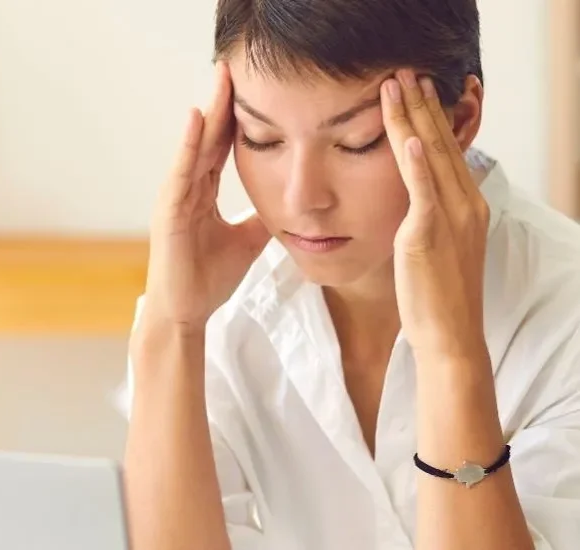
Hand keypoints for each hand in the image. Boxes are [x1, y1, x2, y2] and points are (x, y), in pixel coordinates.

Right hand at [141, 62, 269, 331]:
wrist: (186, 314)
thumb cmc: (206, 279)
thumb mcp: (246, 242)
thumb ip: (260, 218)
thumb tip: (285, 202)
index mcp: (202, 195)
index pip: (220, 148)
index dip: (234, 119)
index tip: (249, 88)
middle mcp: (186, 191)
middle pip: (207, 140)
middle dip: (220, 105)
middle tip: (231, 68)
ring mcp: (175, 200)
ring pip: (194, 149)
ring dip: (207, 114)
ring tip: (218, 81)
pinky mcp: (168, 213)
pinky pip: (181, 173)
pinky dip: (190, 146)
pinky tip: (199, 120)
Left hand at [381, 69, 488, 360]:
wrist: (449, 335)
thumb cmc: (437, 297)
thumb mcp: (436, 248)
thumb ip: (428, 219)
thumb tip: (413, 203)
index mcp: (467, 206)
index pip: (447, 151)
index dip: (431, 119)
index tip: (417, 92)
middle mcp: (465, 204)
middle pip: (442, 143)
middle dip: (422, 106)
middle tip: (406, 73)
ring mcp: (449, 217)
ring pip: (431, 156)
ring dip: (413, 118)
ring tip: (399, 86)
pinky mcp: (427, 233)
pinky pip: (423, 189)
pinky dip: (417, 161)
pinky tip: (410, 135)